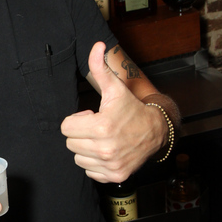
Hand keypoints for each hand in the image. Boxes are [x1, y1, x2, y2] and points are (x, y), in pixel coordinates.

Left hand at [60, 42, 166, 182]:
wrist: (156, 131)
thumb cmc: (131, 109)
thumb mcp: (115, 88)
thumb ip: (100, 67)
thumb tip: (97, 45)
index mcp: (102, 127)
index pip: (65, 128)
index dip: (77, 120)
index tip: (91, 117)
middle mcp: (106, 149)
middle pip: (70, 143)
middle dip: (80, 134)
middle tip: (97, 128)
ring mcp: (111, 165)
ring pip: (78, 158)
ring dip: (86, 149)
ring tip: (102, 139)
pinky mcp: (115, 176)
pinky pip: (89, 171)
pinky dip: (95, 163)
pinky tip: (107, 151)